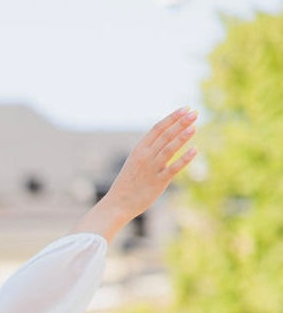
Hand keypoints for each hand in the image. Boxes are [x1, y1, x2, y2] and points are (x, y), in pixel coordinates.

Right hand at [106, 106, 197, 222]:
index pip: (158, 128)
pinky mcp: (158, 182)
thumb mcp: (135, 161)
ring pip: (169, 148)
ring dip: (182, 136)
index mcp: (139, 149)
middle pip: (166, 135)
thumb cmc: (128, 183)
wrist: (118, 204)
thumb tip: (164, 140)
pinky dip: (184, 159)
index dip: (172, 117)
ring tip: (195, 126)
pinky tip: (195, 150)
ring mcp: (152, 168)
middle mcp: (146, 156)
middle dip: (181, 123)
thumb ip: (149, 151)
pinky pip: (173, 168)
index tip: (185, 109)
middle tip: (194, 113)